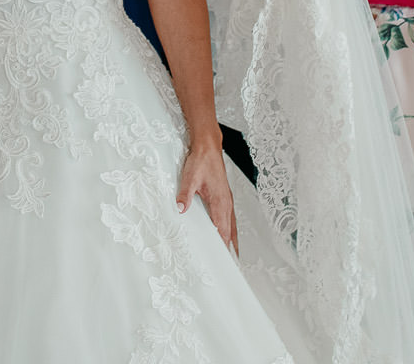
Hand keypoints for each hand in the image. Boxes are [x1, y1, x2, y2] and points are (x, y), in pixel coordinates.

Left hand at [177, 135, 236, 252]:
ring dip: (232, 239)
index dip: (224, 246)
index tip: (225, 261)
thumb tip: (181, 209)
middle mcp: (227, 203)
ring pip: (232, 225)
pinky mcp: (225, 196)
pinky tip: (227, 232)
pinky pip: (230, 217)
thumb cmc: (201, 161)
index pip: (223, 230)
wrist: (209, 147)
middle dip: (231, 248)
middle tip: (231, 265)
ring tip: (232, 255)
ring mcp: (227, 200)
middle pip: (230, 232)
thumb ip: (185, 195)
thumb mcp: (190, 178)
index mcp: (220, 202)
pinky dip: (230, 228)